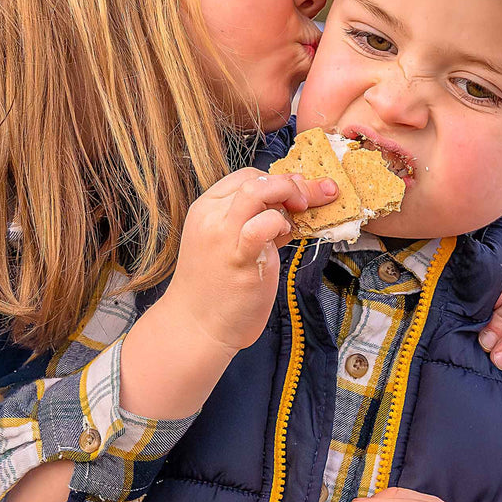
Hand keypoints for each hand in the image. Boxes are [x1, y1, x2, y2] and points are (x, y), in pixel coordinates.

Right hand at [162, 167, 336, 357]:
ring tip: (300, 213)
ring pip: (257, 190)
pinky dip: (281, 223)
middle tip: (307, 201)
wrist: (195, 326)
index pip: (246, 176)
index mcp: (206, 209)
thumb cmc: (216, 287)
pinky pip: (263, 225)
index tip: (298, 193)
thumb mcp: (231, 243)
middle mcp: (212, 218)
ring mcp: (223, 236)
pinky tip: (286, 236)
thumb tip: (293, 206)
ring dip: (288, 195)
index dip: (277, 180)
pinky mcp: (240, 259)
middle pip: (255, 179)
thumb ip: (257, 222)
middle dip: (290, 184)